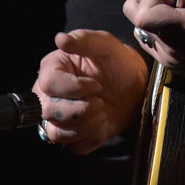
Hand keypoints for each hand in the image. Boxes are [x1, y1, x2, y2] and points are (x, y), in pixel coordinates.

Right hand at [32, 29, 148, 153]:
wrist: (135, 85)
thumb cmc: (116, 61)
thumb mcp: (105, 44)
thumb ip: (84, 39)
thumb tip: (60, 38)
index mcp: (52, 70)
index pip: (49, 84)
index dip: (74, 88)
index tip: (96, 84)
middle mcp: (49, 95)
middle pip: (49, 111)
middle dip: (81, 108)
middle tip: (100, 99)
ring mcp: (59, 118)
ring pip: (57, 133)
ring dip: (86, 123)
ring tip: (102, 109)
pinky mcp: (74, 136)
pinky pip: (75, 146)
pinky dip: (92, 136)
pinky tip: (102, 121)